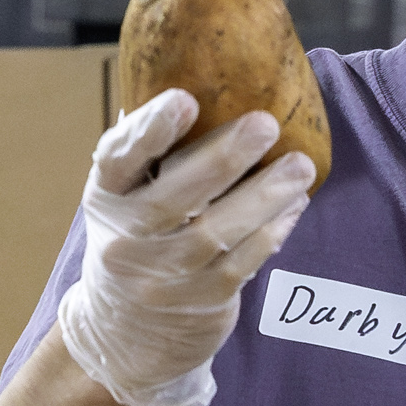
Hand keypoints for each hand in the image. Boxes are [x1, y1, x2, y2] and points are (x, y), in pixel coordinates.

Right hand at [53, 93, 316, 405]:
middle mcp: (125, 239)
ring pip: (215, 232)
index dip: (149, 130)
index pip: (118, 160)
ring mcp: (161, 277)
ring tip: (300, 167)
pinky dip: (271, 232)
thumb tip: (191, 70)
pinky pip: (242, 263)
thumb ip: (149, 151)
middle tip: (266, 124)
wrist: (123, 335)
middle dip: (223, 158)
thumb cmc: (135, 240)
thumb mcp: (123, 199)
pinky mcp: (199, 302)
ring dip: (263, 196)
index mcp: (105, 199)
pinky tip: (294, 206)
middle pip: (174, 197)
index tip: (184, 100)